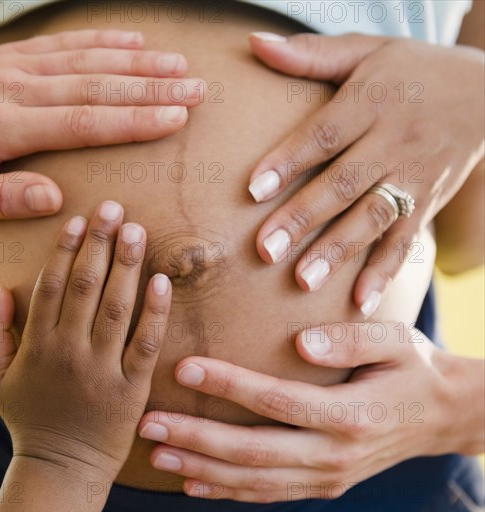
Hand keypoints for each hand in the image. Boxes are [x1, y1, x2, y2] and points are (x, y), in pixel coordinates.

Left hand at [0, 31, 202, 220]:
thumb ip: (0, 200)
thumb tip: (55, 197)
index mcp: (6, 127)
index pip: (85, 121)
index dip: (134, 120)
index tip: (176, 118)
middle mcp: (18, 89)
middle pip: (98, 85)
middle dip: (153, 87)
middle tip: (198, 89)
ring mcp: (17, 67)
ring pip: (88, 59)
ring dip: (138, 61)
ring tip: (181, 64)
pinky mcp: (14, 56)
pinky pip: (65, 42)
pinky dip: (102, 39)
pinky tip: (134, 39)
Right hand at [0, 200, 171, 480]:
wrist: (62, 467)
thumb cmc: (29, 417)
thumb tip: (1, 289)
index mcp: (37, 345)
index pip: (52, 285)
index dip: (65, 249)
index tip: (78, 219)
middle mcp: (69, 351)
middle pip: (86, 287)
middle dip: (99, 243)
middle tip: (113, 207)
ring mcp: (102, 369)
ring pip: (116, 308)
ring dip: (126, 265)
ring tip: (136, 230)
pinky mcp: (131, 388)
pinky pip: (145, 343)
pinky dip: (155, 312)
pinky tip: (161, 280)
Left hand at [137, 322, 481, 501]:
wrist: (441, 416)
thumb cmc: (413, 369)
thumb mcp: (397, 340)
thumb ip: (352, 339)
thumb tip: (300, 343)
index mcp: (350, 413)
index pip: (276, 400)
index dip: (229, 384)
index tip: (185, 366)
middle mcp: (334, 454)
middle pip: (253, 450)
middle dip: (197, 437)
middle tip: (149, 423)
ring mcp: (327, 476)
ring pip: (253, 480)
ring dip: (201, 467)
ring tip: (157, 452)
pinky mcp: (322, 484)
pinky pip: (267, 493)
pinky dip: (227, 491)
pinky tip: (192, 481)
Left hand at [246, 33, 483, 315]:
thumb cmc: (409, 70)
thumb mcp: (365, 50)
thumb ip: (310, 54)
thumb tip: (254, 42)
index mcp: (372, 102)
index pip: (324, 135)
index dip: (288, 161)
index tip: (253, 190)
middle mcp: (394, 141)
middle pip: (344, 184)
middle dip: (304, 219)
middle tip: (266, 251)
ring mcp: (414, 177)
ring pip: (372, 218)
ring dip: (338, 251)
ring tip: (302, 281)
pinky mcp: (427, 203)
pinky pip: (406, 240)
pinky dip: (385, 272)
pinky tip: (359, 301)